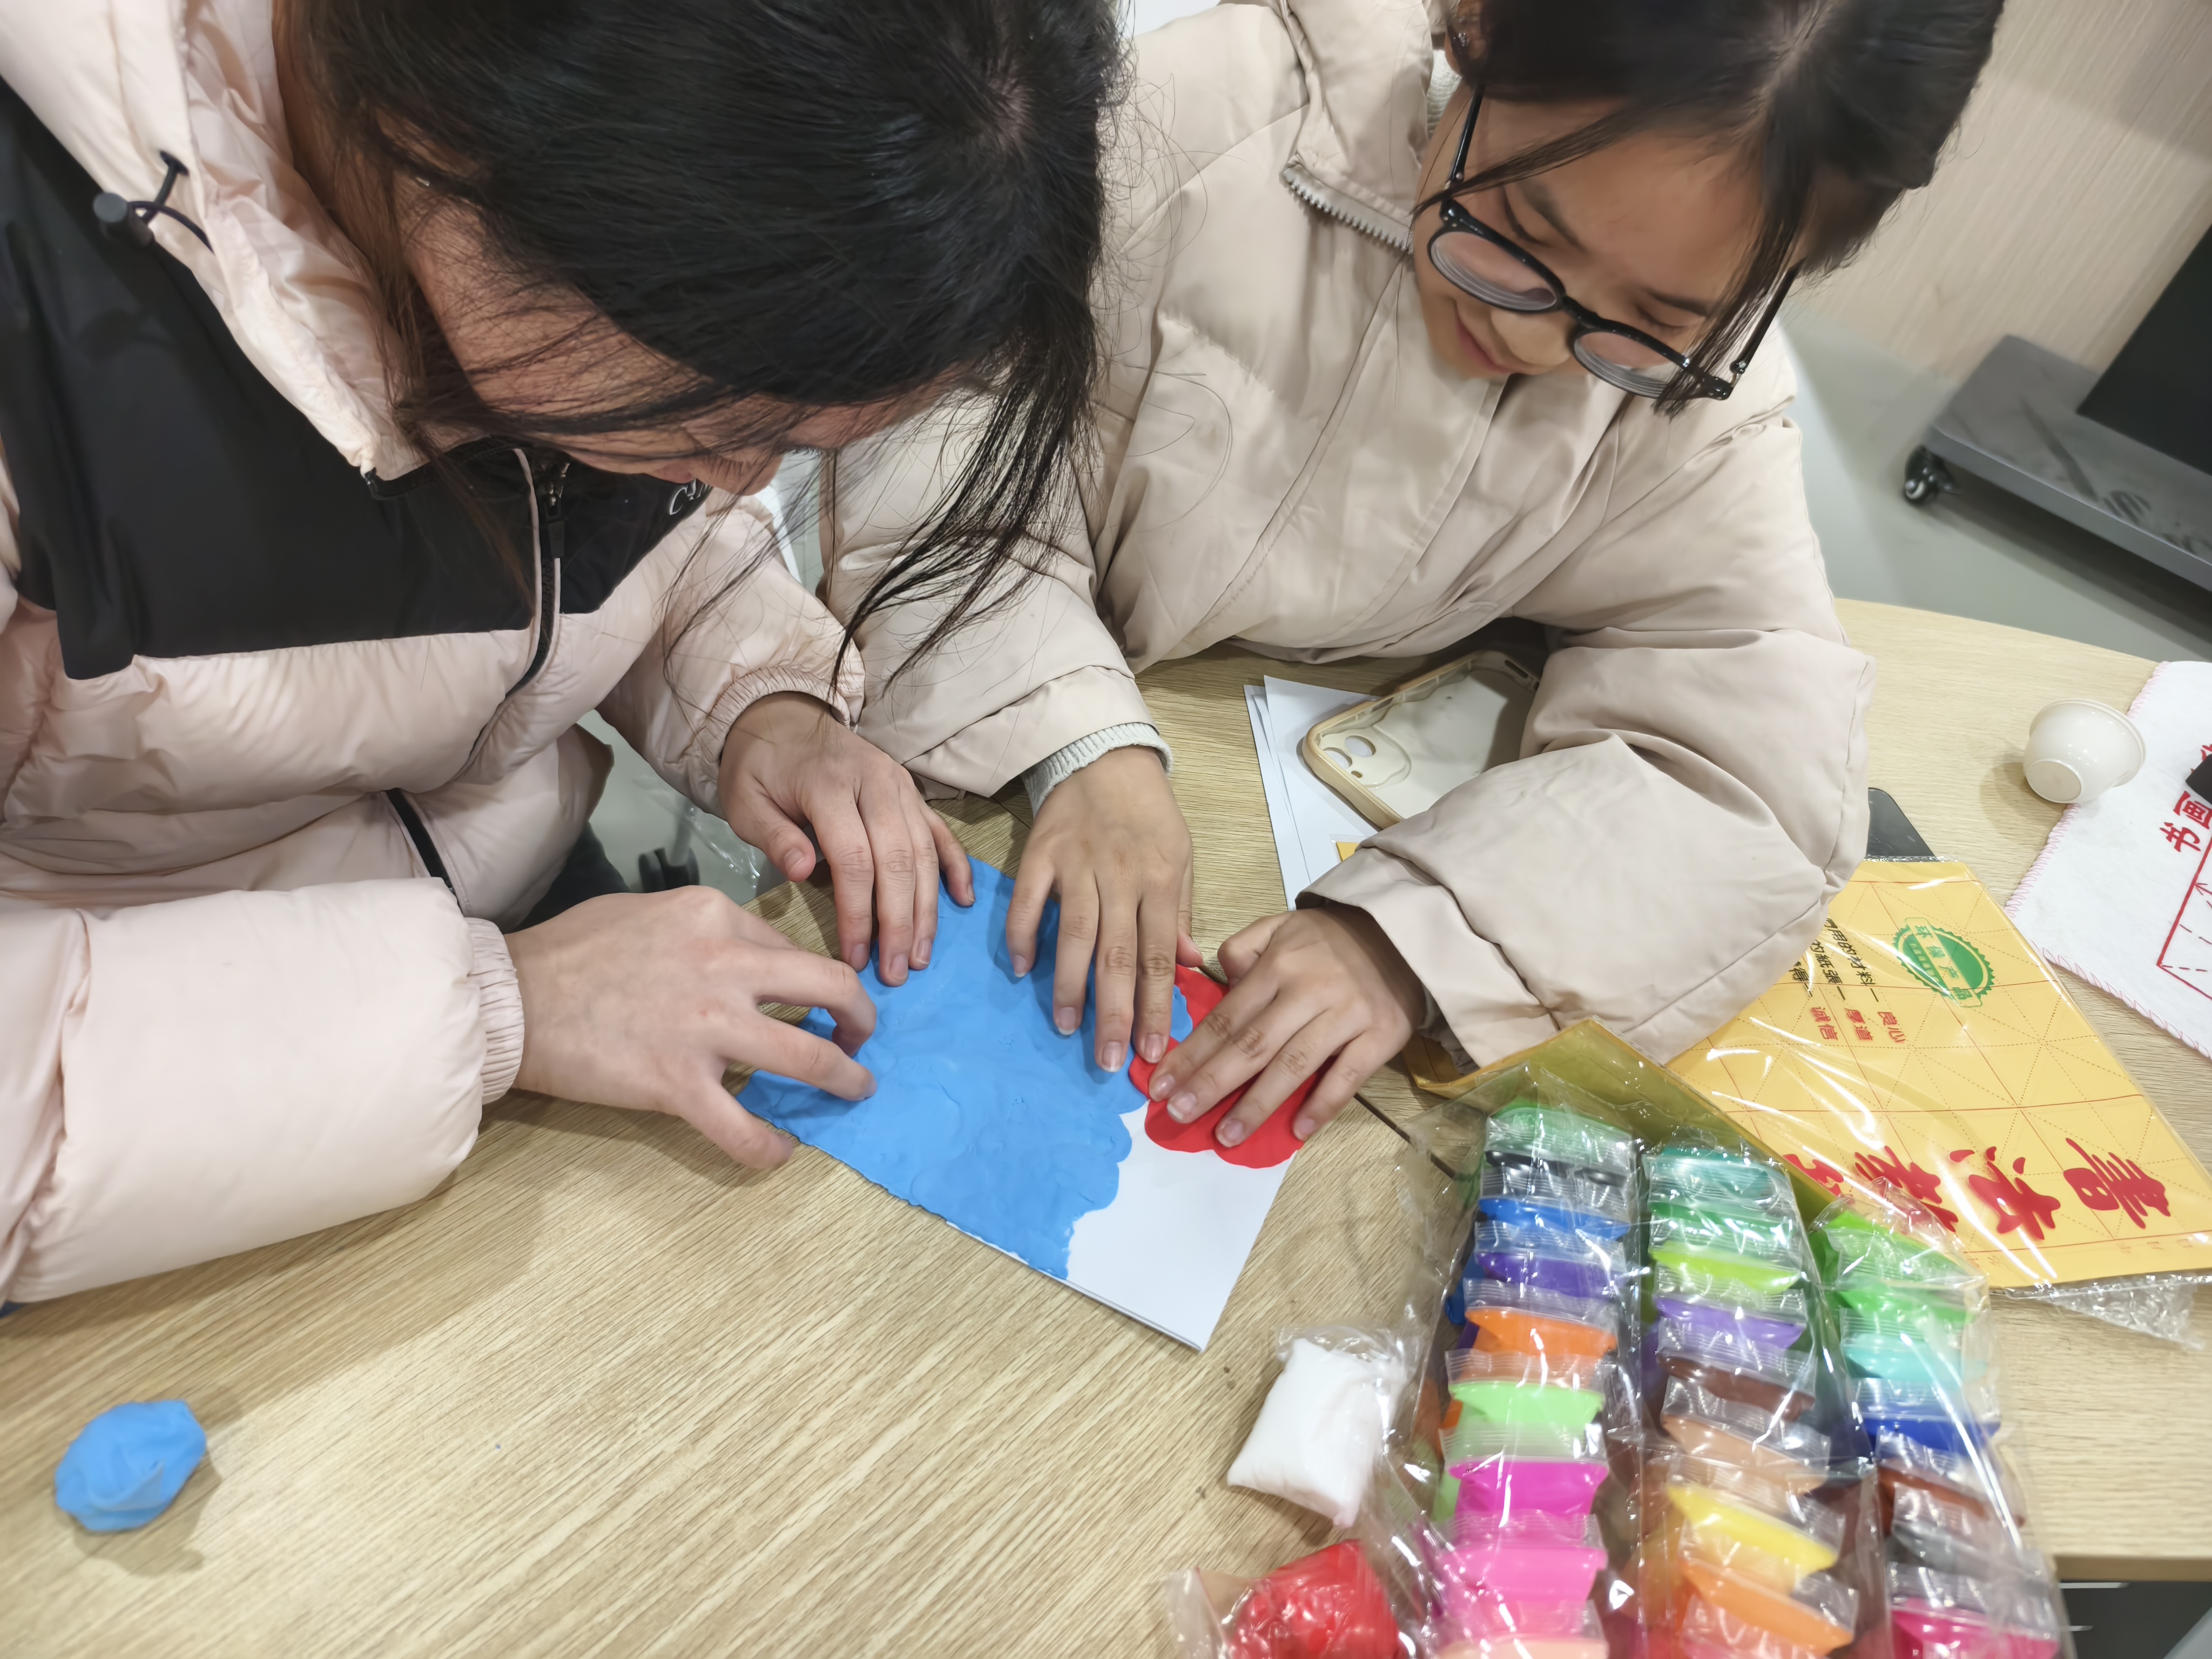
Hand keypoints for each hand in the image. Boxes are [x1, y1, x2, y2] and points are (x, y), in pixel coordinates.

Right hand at [508, 886, 875, 1166]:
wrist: (510, 999)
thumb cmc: (572, 951)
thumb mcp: (654, 913)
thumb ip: (708, 932)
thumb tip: (751, 960)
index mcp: (716, 918)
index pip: (794, 949)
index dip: (816, 981)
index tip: (822, 1003)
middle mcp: (723, 966)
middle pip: (829, 989)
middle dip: (861, 1018)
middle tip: (863, 1040)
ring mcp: (704, 1027)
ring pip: (807, 1058)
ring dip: (843, 1078)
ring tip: (855, 1090)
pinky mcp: (676, 1084)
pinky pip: (743, 1128)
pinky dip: (770, 1148)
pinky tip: (781, 1151)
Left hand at [718, 692, 974, 983]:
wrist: (778, 717)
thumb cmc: (758, 770)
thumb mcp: (746, 802)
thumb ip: (775, 837)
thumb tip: (806, 874)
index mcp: (829, 785)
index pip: (854, 859)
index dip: (858, 914)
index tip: (854, 959)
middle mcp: (874, 782)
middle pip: (898, 860)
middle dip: (900, 922)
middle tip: (898, 972)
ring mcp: (899, 785)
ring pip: (924, 851)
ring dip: (927, 907)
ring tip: (921, 955)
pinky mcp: (912, 791)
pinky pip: (940, 831)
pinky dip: (955, 866)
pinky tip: (962, 902)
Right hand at [1009, 746, 1197, 1072]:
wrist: (1105, 756)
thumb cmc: (1149, 815)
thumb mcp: (1179, 857)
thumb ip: (1179, 912)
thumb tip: (1190, 966)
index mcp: (1159, 881)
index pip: (1158, 955)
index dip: (1155, 1005)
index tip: (1154, 1050)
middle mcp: (1120, 877)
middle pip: (1117, 954)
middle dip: (1115, 1012)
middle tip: (1110, 1061)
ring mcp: (1077, 865)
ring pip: (1074, 934)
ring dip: (1069, 985)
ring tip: (1066, 1028)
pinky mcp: (1040, 853)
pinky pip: (1027, 901)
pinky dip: (1022, 935)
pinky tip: (1021, 970)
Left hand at [1143, 905, 1425, 1147]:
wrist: (1404, 932)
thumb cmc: (1333, 939)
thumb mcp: (1281, 925)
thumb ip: (1242, 949)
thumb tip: (1217, 985)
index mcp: (1278, 965)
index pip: (1226, 1017)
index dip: (1192, 1053)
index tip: (1161, 1083)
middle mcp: (1307, 991)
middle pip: (1251, 1045)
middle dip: (1211, 1083)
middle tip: (1178, 1115)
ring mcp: (1345, 1015)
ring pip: (1294, 1066)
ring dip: (1257, 1105)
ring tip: (1227, 1136)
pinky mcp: (1380, 1035)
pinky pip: (1347, 1076)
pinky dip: (1322, 1104)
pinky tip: (1297, 1130)